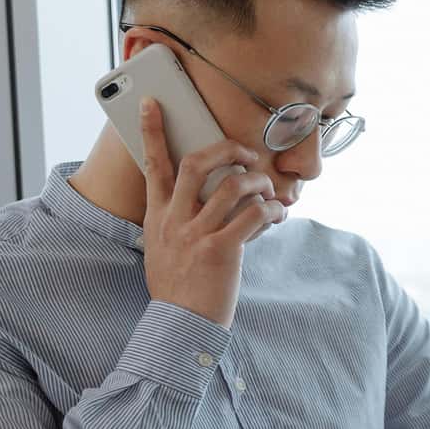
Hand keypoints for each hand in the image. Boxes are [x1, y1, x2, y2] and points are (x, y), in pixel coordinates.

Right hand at [137, 96, 284, 329]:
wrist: (180, 325)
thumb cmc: (177, 288)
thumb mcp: (163, 250)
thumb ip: (176, 222)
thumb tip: (200, 202)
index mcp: (157, 217)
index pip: (152, 165)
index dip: (152, 131)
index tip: (151, 103)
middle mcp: (173, 221)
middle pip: (195, 164)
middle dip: (226, 150)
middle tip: (246, 153)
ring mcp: (196, 235)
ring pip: (231, 187)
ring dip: (257, 182)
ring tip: (269, 191)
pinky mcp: (221, 251)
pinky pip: (252, 216)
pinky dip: (271, 210)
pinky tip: (277, 215)